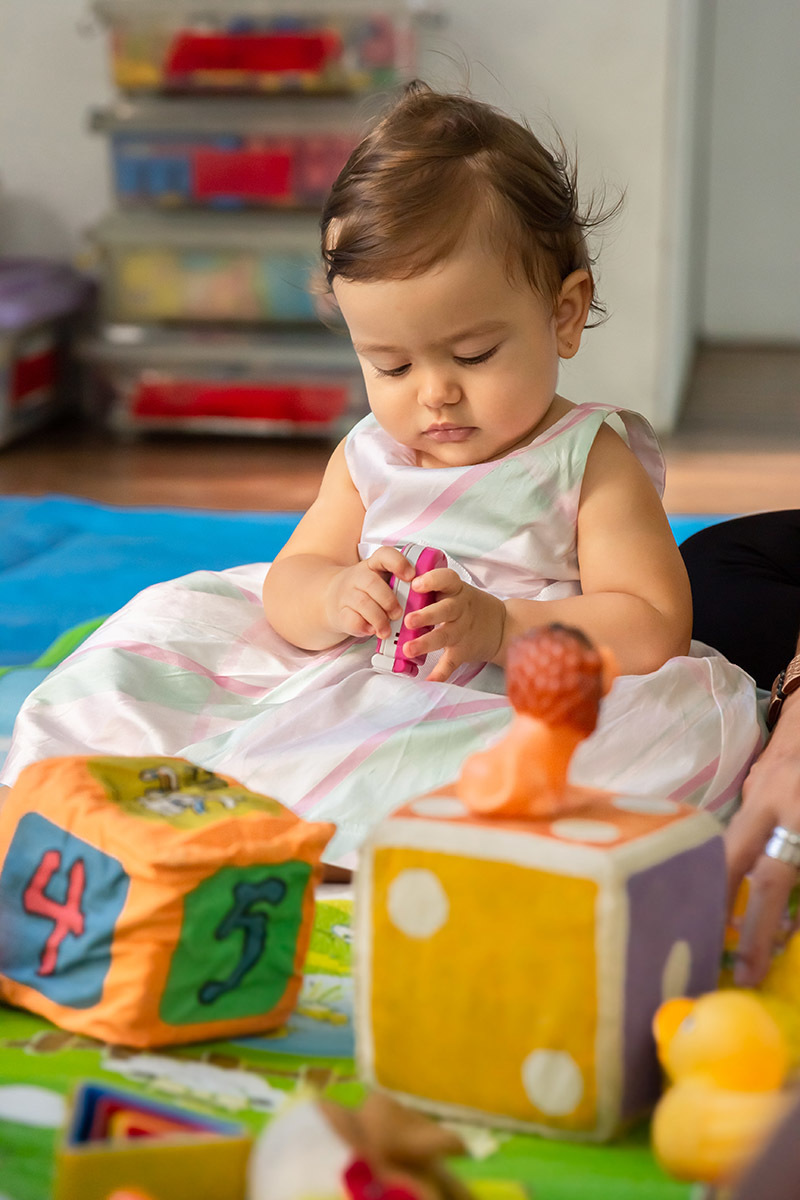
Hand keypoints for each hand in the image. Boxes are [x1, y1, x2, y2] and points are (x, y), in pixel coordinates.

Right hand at [324, 546, 412, 640]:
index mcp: (374, 564)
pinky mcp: (341, 613)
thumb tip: (426, 599)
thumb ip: (401, 585)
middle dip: (388, 601)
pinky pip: (352, 620)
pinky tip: (372, 631)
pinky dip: (364, 627)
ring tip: (387, 630)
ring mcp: (347, 594)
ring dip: (379, 618)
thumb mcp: (382, 579)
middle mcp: (359, 576)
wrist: (332, 596)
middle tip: (399, 614)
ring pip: (363, 603)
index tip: (411, 577)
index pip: (384, 555)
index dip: (398, 564)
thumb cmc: (368, 590)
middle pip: (372, 583)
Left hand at [403, 568, 505, 683]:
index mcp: (455, 590)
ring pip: (444, 636)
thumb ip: (432, 587)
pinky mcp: (463, 651)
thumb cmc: (467, 604)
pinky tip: (428, 680)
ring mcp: (461, 631)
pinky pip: (451, 663)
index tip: (416, 583)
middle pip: (445, 610)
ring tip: (408, 649)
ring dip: (426, 643)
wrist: (501, 626)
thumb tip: (396, 583)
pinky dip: (441, 673)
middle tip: (408, 620)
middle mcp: (459, 609)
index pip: (447, 579)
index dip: (432, 580)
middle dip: (427, 615)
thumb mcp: (455, 589)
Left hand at [726, 697, 799, 984]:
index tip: (706, 932)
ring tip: (776, 958)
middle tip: (747, 971)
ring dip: (791, 923)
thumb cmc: (792, 751)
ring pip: (798, 879)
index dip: (718, 895)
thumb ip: (751, 818)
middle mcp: (792, 813)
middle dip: (759, 930)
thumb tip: (727, 862)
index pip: (732, 854)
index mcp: (765, 798)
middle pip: (773, 880)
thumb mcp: (763, 778)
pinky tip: (794, 931)